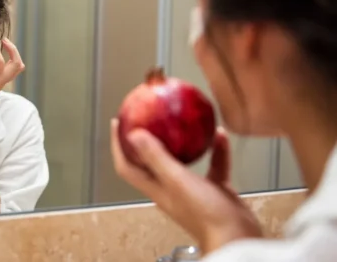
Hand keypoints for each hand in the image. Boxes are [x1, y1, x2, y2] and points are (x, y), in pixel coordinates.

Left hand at [110, 119, 262, 253]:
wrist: (237, 237)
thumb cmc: (205, 214)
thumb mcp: (176, 180)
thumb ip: (156, 158)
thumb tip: (134, 135)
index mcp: (155, 188)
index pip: (126, 166)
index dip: (118, 146)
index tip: (116, 124)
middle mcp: (170, 188)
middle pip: (151, 161)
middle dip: (146, 139)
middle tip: (148, 117)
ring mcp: (192, 189)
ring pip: (183, 161)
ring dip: (183, 142)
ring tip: (183, 122)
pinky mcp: (214, 190)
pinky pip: (213, 165)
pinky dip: (216, 151)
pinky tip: (220, 135)